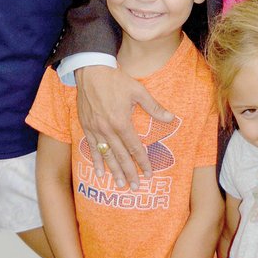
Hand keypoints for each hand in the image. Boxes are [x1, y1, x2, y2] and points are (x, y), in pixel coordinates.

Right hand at [75, 65, 173, 188]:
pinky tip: (100, 172)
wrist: (91, 71)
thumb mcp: (138, 91)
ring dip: (114, 171)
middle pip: (121, 156)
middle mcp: (108, 130)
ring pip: (106, 155)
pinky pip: (91, 148)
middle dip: (129, 172)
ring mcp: (95, 129)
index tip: (148, 174)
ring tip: (120, 184)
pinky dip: (96, 161)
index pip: (135, 148)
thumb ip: (154, 107)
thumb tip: (171, 118)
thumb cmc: (116, 80)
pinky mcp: (86, 127)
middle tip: (135, 187)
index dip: (142, 162)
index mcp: (122, 122)